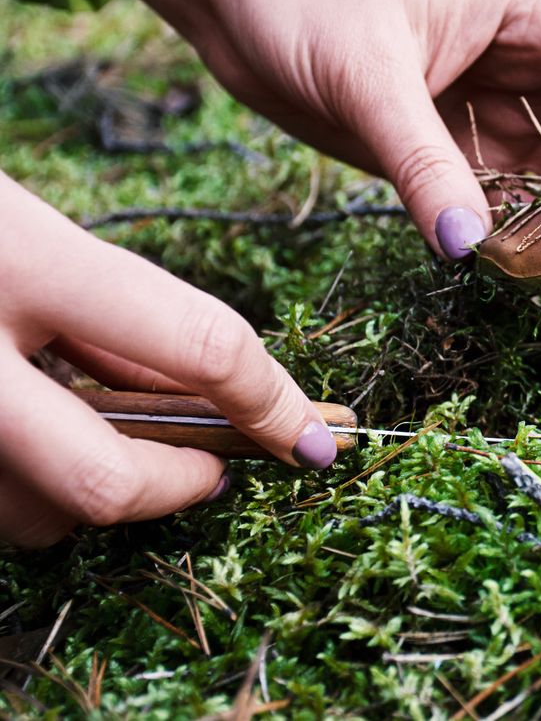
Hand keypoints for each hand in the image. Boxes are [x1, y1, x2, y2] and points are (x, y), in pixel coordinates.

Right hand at [0, 174, 336, 546]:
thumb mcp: (28, 227)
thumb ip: (111, 309)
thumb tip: (198, 390)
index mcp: (16, 256)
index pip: (194, 344)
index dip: (270, 398)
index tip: (310, 433)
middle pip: (100, 480)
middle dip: (178, 486)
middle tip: (216, 467)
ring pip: (31, 514)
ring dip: (96, 491)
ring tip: (113, 431)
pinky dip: (29, 487)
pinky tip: (41, 427)